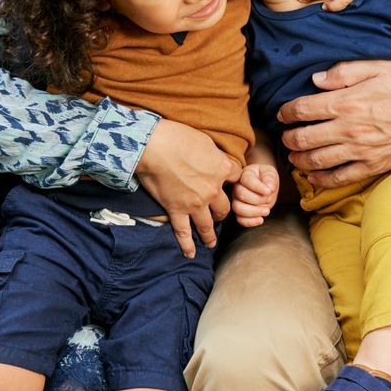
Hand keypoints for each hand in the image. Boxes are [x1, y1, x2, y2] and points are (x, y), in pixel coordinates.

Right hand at [135, 118, 239, 257]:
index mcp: (222, 169)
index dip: (234, 179)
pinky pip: (183, 232)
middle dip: (223, 211)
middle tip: (219, 214)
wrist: (153, 146)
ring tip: (211, 242)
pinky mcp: (177, 210)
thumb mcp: (204, 141)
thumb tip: (216, 159)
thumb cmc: (177, 137)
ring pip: (208, 224)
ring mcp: (195, 203)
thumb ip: (214, 155)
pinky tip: (190, 253)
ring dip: (210, 235)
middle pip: (225, 206)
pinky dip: (187, 244)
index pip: (237, 177)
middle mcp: (213, 190)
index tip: (229, 181)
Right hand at [230, 162, 280, 226]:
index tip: (269, 191)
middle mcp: (237, 187)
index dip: (258, 187)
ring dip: (254, 212)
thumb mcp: (270, 173)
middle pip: (241, 195)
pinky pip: (240, 219)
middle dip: (257, 199)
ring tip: (266, 211)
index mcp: (244, 175)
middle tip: (269, 200)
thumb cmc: (265, 177)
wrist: (264, 184)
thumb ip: (270, 178)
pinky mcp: (240, 211)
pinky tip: (261, 219)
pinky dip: (250, 222)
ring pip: (238, 208)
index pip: (247, 180)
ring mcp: (237, 200)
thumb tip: (270, 188)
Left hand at [280, 61, 390, 189]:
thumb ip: (344, 72)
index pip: (303, 109)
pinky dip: (321, 180)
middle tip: (285, 136)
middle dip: (288, 137)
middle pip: (304, 138)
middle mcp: (350, 129)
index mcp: (348, 102)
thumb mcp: (380, 66)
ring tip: (294, 155)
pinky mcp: (374, 166)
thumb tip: (315, 80)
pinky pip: (340, 178)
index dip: (287, 111)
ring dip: (299, 159)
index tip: (283, 112)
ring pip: (317, 161)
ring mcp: (362, 151)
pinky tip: (313, 177)